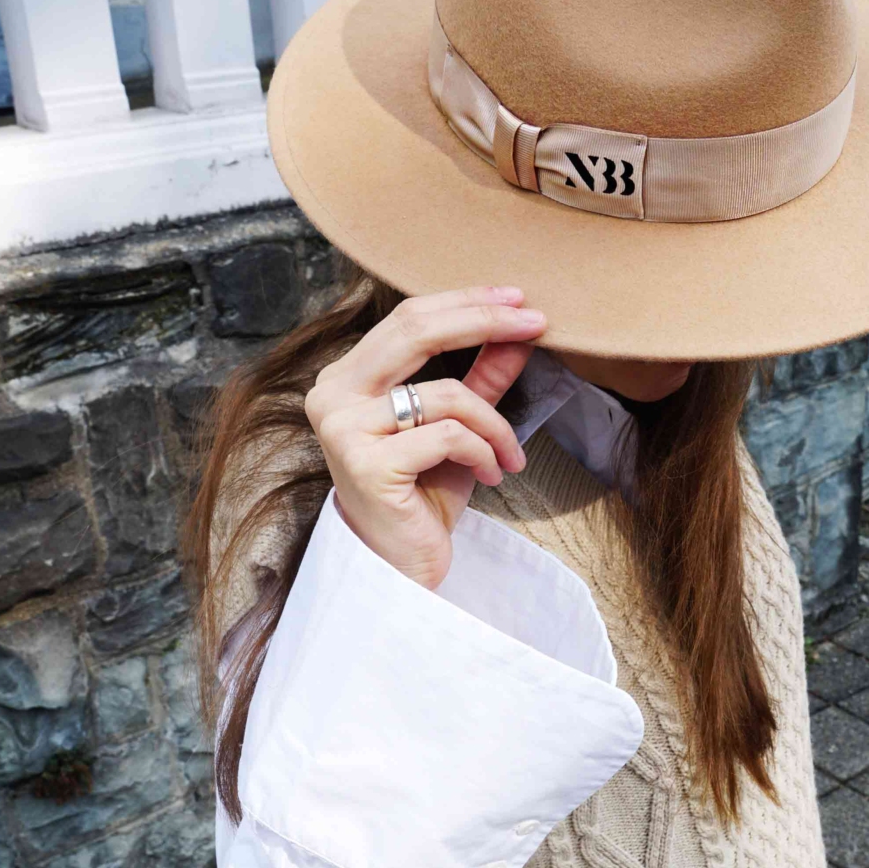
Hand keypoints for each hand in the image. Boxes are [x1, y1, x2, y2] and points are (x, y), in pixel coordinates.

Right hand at [304, 287, 544, 587]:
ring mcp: (344, 430)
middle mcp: (333, 396)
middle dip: (484, 321)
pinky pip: (447, 436)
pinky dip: (483, 452)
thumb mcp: (460, 428)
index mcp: (347, 377)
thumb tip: (520, 330)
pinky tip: (491, 475)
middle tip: (535, 324)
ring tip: (509, 455)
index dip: (467, 303)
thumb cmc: (422, 496)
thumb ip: (482, 377)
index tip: (521, 301)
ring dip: (494, 424)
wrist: (400, 566)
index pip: (409, 318)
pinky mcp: (366, 466)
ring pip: (445, 394)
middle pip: (416, 331)